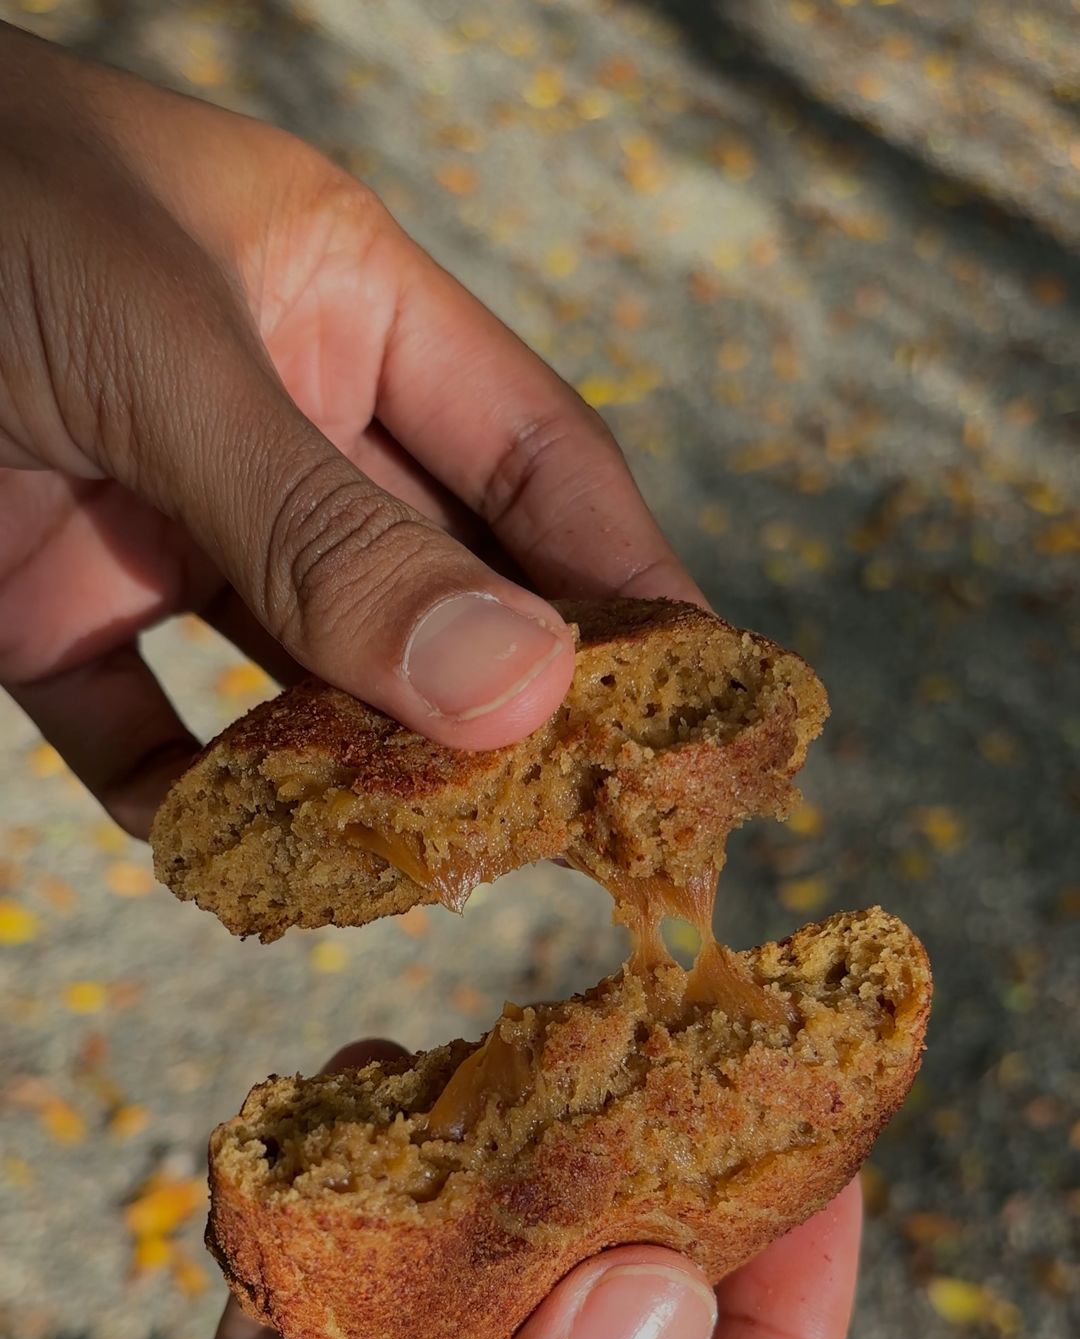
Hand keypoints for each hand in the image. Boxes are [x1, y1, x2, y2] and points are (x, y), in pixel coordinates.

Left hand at [0, 27, 702, 836]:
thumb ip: (329, 530)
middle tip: (591, 831)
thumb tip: (522, 694)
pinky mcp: (42, 612)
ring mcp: (159, 524)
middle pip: (433, 590)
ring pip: (303, 685)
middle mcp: (269, 423)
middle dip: (506, 708)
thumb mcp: (160, 351)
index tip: (709, 702)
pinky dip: (185, 808)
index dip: (631, 580)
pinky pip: (142, 737)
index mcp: (339, 306)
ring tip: (430, 873)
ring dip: (356, 779)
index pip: (536, 462)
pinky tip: (230, 867)